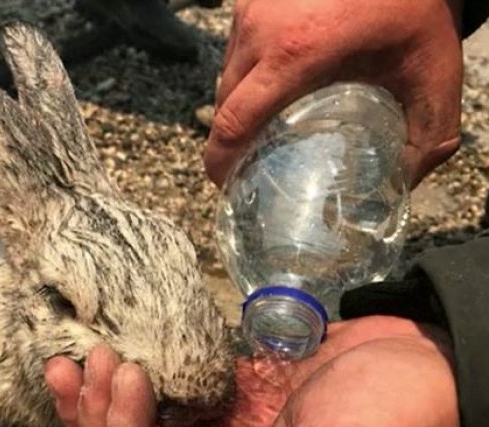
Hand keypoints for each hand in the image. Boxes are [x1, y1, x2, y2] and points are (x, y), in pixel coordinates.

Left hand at [44, 316, 459, 426]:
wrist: (436, 361)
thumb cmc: (404, 419)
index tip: (123, 380)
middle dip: (105, 419)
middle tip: (90, 360)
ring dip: (107, 400)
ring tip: (78, 357)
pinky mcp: (232, 405)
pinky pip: (170, 399)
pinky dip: (138, 379)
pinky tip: (109, 350)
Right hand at [204, 0, 463, 188]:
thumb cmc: (413, 5)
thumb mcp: (434, 71)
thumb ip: (429, 135)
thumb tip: (403, 181)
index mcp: (294, 54)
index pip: (233, 121)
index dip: (220, 160)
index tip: (224, 182)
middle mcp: (260, 31)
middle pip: (224, 104)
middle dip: (230, 138)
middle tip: (251, 161)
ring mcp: (250, 11)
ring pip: (227, 75)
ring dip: (241, 102)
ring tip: (268, 120)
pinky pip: (236, 49)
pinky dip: (249, 71)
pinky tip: (276, 80)